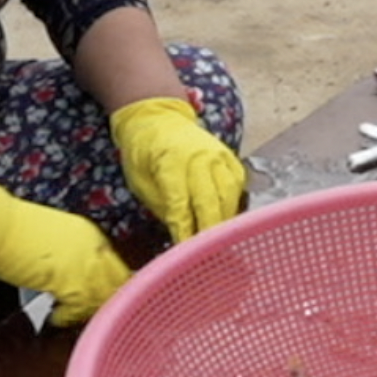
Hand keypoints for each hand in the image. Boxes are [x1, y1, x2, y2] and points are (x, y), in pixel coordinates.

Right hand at [0, 175, 132, 323]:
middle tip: (93, 312)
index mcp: (89, 234)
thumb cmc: (13, 229)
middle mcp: (94, 249)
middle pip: (115, 282)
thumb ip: (67, 256)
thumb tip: (66, 276)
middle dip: (107, 298)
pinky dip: (67, 317)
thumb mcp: (51, 238)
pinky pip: (79, 309)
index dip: (105, 282)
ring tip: (72, 317)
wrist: (0, 226)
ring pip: (102, 298)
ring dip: (88, 310)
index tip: (100, 294)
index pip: (110, 264)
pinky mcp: (73, 284)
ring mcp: (86, 266)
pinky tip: (56, 318)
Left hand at [109, 96, 245, 242]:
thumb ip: (162, 206)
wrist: (158, 117)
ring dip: (225, 223)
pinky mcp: (230, 159)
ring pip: (229, 197)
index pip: (181, 206)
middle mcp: (200, 158)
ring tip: (221, 246)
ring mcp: (219, 157)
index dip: (184, 233)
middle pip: (210, 203)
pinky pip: (237, 188)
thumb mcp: (139, 181)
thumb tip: (180, 233)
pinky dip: (234, 207)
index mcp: (171, 162)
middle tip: (209, 260)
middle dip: (209, 234)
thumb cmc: (143, 152)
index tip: (185, 256)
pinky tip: (228, 223)